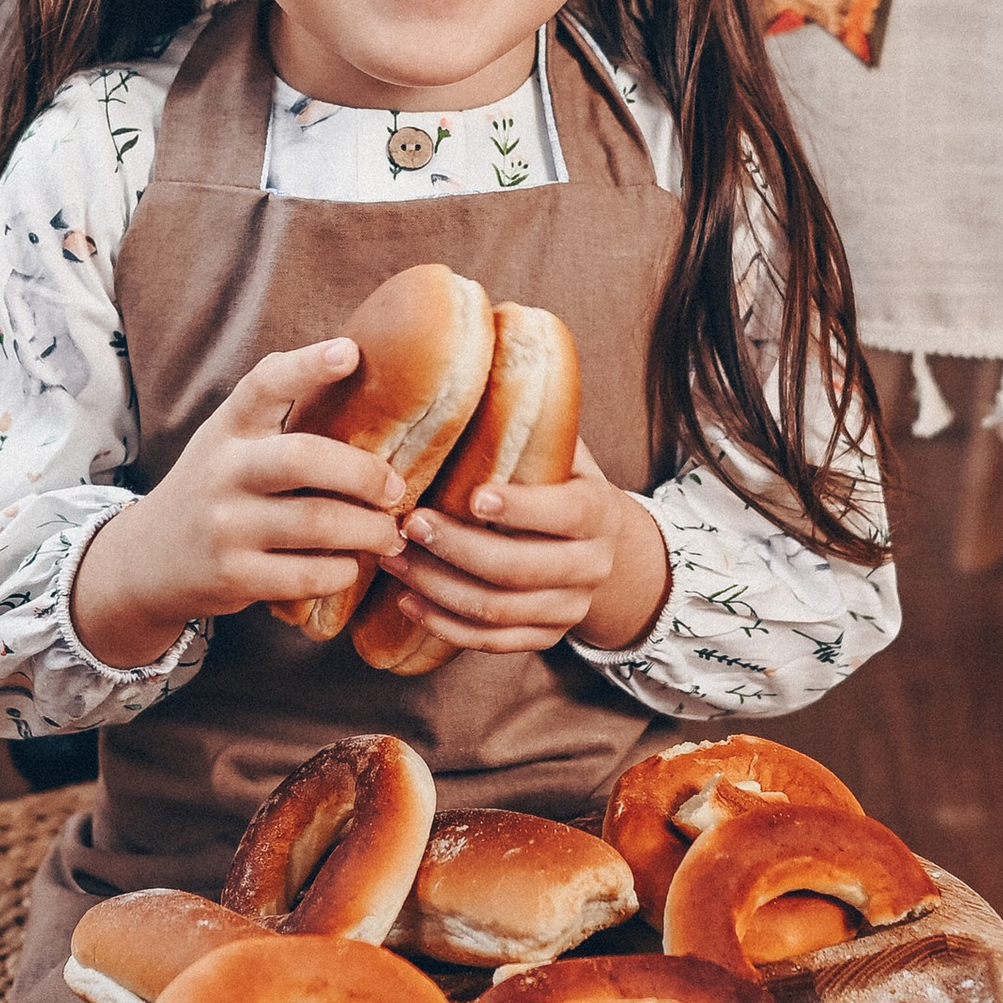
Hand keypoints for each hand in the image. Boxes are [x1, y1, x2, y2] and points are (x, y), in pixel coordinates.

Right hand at [70, 337, 411, 672]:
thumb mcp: (227, 441)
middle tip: (396, 489)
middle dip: (365, 474)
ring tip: (389, 533)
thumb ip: (274, 414)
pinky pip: (307, 575)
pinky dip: (342, 571)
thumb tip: (359, 371)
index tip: (350, 354)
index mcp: (228, 428)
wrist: (146, 562)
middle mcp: (223, 471)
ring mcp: (225, 527)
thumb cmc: (214, 490)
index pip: (264, 384)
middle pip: (305, 458)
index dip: (308, 365)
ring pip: (317, 523)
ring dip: (368, 530)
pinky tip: (349, 565)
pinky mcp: (232, 577)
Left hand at [374, 441, 670, 657]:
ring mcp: (570, 608)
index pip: (565, 513)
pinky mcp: (546, 637)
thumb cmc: (566, 486)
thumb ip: (534, 426)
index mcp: (598, 513)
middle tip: (410, 524)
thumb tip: (487, 359)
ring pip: (498, 610)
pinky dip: (446, 625)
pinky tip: (408, 601)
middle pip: (520, 568)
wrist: (609, 552)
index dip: (521, 509)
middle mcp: (591, 566)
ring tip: (394, 559)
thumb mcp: (566, 454)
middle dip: (458, 549)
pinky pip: (492, 643)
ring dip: (439, 587)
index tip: (472, 497)